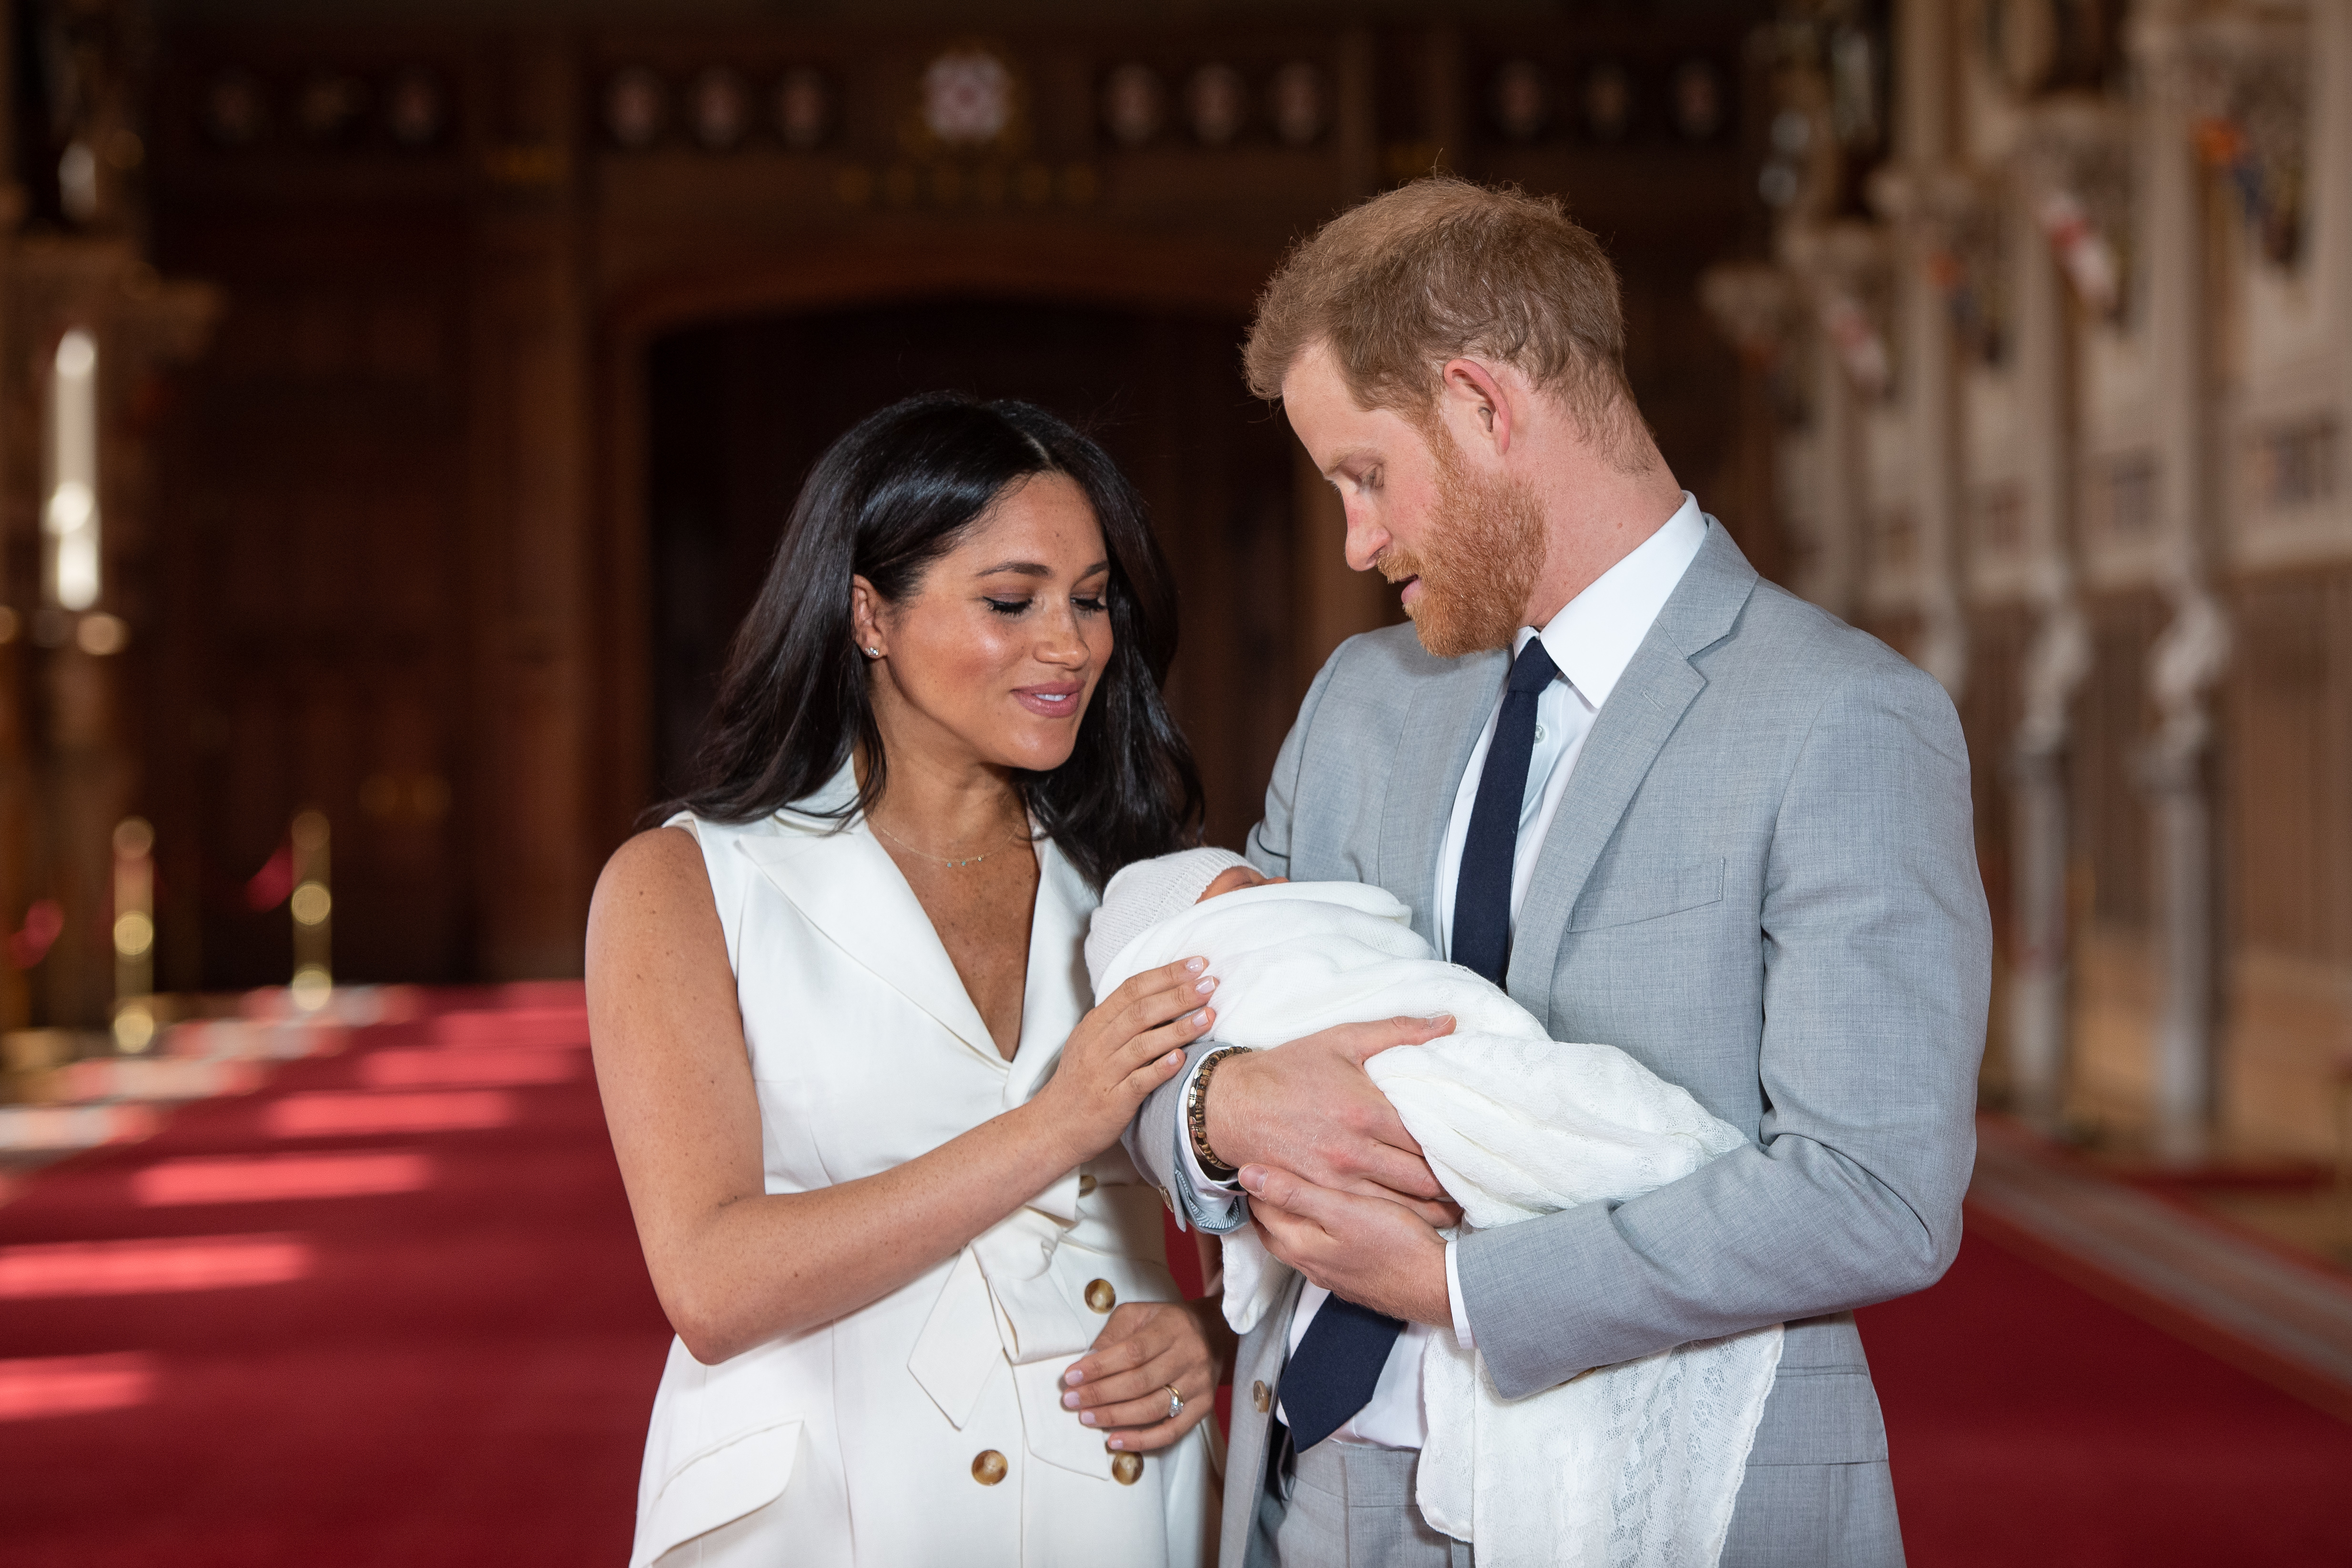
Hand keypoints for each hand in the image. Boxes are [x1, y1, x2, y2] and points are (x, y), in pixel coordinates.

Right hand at [1032, 960, 1217, 1161]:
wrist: (1054, 1126)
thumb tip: (1165, 996)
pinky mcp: (1112, 1101)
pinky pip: (1138, 1082)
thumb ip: (1122, 1020)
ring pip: (1143, 1044)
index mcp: (1094, 1024)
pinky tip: (1182, 1058)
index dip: (1166, 974)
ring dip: (1179, 1029)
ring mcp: (1104, 1073)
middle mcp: (1097, 1044)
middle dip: (1179, 994)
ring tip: (1209, 1016)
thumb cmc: (1081, 1083)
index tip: (1197, 964)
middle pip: (1140, 1011)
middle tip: (1210, 983)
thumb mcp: (1093, 1042)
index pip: (1132, 989)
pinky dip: (1160, 1068)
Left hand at [1061, 1299, 1230, 1452]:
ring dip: (1115, 1417)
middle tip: (1071, 1400)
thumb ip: (1113, 1334)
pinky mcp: (1204, 1406)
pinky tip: (1115, 1441)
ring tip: (1087, 1418)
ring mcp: (1199, 1384)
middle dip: (1100, 1394)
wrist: (1215, 1332)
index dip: (1099, 1367)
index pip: (1132, 1352)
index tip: (1070, 1377)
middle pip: (1140, 1382)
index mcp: (1172, 1328)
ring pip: (1153, 1409)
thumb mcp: (1139, 1314)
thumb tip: (1087, 1362)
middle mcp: (1189, 1356)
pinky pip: (1172, 1431)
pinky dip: (1142, 1441)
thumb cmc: (1167, 1323)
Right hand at [1205, 1017, 1462, 1226]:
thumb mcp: (1343, 1039)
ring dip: (1433, 1212)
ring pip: (1401, 1207)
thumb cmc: (1288, 1069)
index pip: (1430, 1139)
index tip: (1478, 1153)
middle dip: (1453, 1187)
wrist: (1231, 1104)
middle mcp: (1356, 1151)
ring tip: (1456, 1210)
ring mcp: (1337, 1179)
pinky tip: (1416, 1223)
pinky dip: (1397, 1221)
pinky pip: (1369, 1216)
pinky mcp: (1320, 1196)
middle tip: (1475, 1186)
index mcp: (1368, 1111)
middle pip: (1423, 1180)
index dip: (1459, 1150)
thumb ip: (1399, 1031)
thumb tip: (1448, 1022)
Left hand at [1242, 1164, 1452, 1326]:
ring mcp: (1330, 1275)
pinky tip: (1328, 1223)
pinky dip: (1313, 1233)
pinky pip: (1319, 1253)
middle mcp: (1308, 1264)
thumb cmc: (1393, 1242)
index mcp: (1299, 1244)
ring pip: (1295, 1243)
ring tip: (1292, 1192)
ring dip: (1288, 1219)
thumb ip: (1294, 1192)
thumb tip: (1248, 1174)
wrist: (1437, 1286)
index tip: (1255, 1158)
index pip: (1261, 1209)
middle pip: (1273, 1229)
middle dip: (1265, 1203)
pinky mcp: (1351, 1279)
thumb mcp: (1342, 1208)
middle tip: (1267, 1173)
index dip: (1256, 1182)